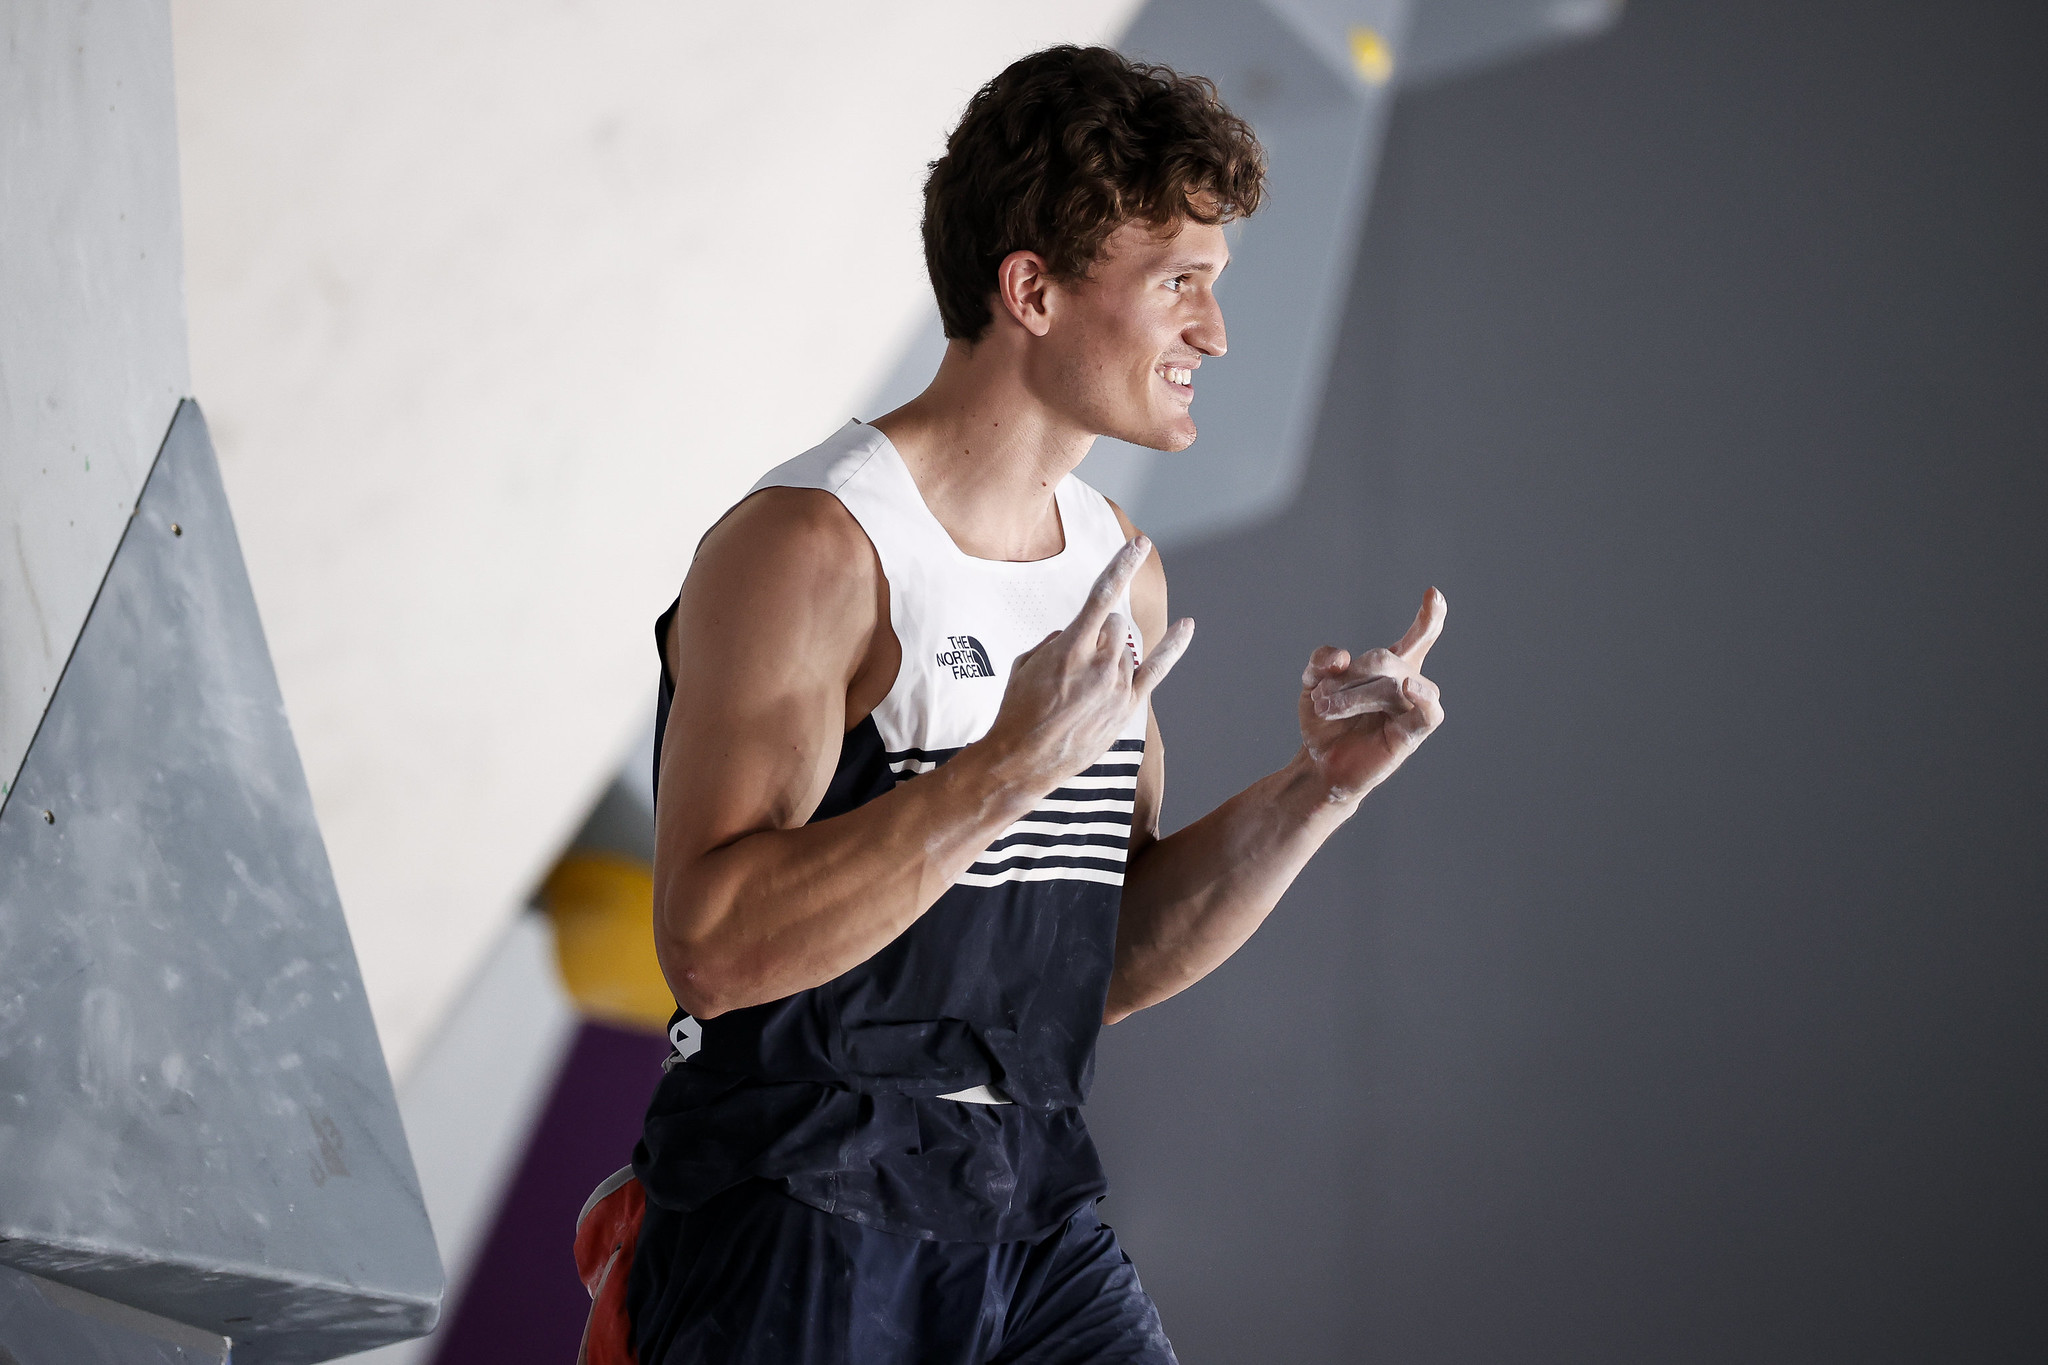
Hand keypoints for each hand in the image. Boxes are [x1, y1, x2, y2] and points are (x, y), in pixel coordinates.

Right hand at [982, 536, 1194, 785]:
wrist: (1022, 760)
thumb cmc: (1017, 710)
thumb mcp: (1024, 663)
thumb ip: (1056, 640)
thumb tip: (1076, 635)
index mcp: (1070, 647)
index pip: (1101, 596)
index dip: (1121, 566)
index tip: (1138, 543)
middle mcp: (1100, 664)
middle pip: (1115, 625)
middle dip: (1098, 633)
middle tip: (1074, 661)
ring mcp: (1117, 687)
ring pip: (1126, 651)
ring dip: (1107, 658)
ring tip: (1077, 691)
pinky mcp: (1126, 707)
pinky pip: (1156, 670)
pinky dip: (1173, 647)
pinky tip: (1187, 626)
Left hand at [1298, 588, 1446, 803]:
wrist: (1318, 764)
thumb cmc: (1324, 721)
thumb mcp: (1312, 682)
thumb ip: (1322, 661)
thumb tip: (1343, 657)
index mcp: (1389, 668)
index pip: (1417, 638)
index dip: (1429, 617)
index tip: (1434, 594)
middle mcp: (1407, 684)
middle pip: (1384, 660)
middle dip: (1348, 677)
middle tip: (1320, 698)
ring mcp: (1412, 709)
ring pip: (1392, 686)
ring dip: (1352, 697)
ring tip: (1326, 709)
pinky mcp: (1411, 735)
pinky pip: (1429, 713)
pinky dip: (1422, 698)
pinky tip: (1408, 687)